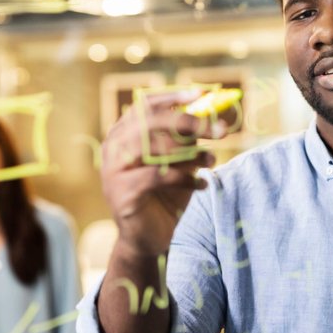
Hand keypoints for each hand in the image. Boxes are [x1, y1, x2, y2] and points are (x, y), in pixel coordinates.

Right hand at [101, 89, 233, 255]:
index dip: (172, 97)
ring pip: (155, 149)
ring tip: (211, 160)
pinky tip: (201, 184)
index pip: (145, 105)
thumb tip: (211, 113)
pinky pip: (158, 176)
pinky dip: (185, 178)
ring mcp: (113, 170)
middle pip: (151, 122)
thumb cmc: (165, 194)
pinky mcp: (121, 193)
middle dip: (189, 123)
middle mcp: (113, 147)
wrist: (149, 237)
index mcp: (122, 133)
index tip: (200, 95)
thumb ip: (186, 138)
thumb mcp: (179, 161)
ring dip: (191, 153)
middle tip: (219, 131)